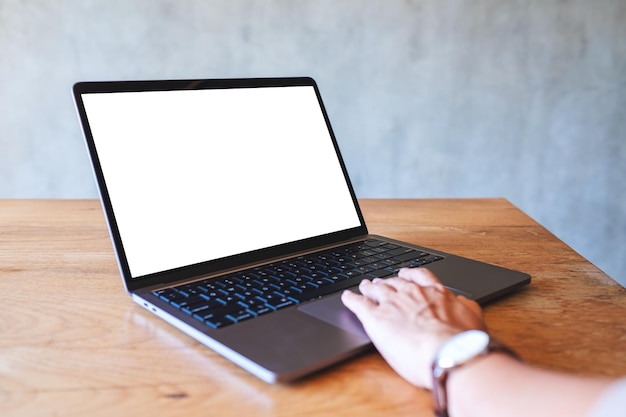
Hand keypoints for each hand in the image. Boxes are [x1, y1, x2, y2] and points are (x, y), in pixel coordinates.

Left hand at [341, 268, 486, 387]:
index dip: (409, 274)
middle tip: (380, 282)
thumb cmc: (463, 342)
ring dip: (368, 287)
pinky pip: (358, 304)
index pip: (419, 276)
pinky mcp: (375, 318)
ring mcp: (392, 303)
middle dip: (386, 282)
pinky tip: (346, 297)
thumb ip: (466, 307)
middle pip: (394, 282)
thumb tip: (464, 303)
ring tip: (364, 286)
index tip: (404, 274)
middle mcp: (412, 294)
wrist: (447, 353)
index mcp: (435, 293)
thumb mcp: (474, 318)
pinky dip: (351, 299)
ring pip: (375, 289)